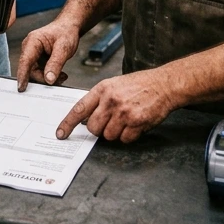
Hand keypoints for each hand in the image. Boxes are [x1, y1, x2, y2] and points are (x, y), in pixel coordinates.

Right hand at [16, 19, 79, 90]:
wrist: (68, 28)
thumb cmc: (65, 32)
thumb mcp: (64, 48)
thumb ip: (56, 63)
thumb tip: (49, 80)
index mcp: (33, 41)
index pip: (25, 60)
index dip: (22, 75)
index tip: (21, 88)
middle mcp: (29, 48)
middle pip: (30, 70)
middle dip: (44, 78)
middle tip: (60, 79)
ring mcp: (32, 55)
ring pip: (35, 73)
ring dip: (48, 78)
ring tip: (62, 76)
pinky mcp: (36, 60)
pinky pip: (39, 73)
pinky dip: (49, 76)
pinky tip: (60, 74)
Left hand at [55, 70, 175, 142]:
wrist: (163, 84)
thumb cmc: (139, 85)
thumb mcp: (114, 85)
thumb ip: (100, 100)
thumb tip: (86, 118)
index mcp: (102, 89)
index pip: (79, 109)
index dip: (68, 123)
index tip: (61, 133)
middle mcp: (111, 100)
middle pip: (94, 128)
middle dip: (99, 130)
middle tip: (109, 123)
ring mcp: (124, 112)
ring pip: (109, 136)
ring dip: (116, 133)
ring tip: (126, 120)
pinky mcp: (137, 122)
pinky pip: (125, 139)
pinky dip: (129, 136)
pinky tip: (135, 124)